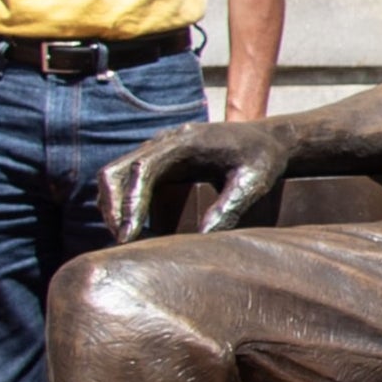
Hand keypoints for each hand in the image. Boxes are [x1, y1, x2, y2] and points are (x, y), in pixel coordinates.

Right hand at [100, 115, 298, 243]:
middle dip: (114, 207)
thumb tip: (202, 236)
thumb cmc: (263, 158)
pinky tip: (132, 226)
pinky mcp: (159, 158)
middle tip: (123, 241)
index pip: (143, 169)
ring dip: (113, 205)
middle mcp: (164, 141)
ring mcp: (158, 148)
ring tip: (125, 238)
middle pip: (118, 170)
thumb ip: (230, 206)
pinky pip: (128, 177)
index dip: (131, 202)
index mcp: (185, 142)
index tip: (129, 234)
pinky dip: (122, 200)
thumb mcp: (254, 182)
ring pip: (116, 173)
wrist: (267, 139)